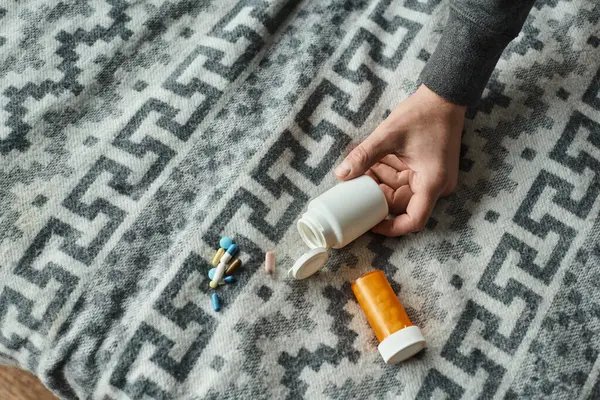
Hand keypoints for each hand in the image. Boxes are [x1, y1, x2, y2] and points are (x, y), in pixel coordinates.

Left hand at [334, 84, 465, 236]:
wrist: (445, 95)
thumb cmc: (423, 113)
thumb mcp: (388, 135)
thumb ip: (364, 156)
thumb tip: (341, 175)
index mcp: (432, 183)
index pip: (413, 220)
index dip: (390, 228)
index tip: (370, 225)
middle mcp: (437, 185)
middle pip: (403, 204)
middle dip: (378, 196)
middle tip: (356, 188)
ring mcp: (434, 177)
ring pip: (401, 191)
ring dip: (381, 182)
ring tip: (362, 169)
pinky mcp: (429, 169)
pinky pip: (405, 179)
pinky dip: (389, 173)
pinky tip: (373, 163)